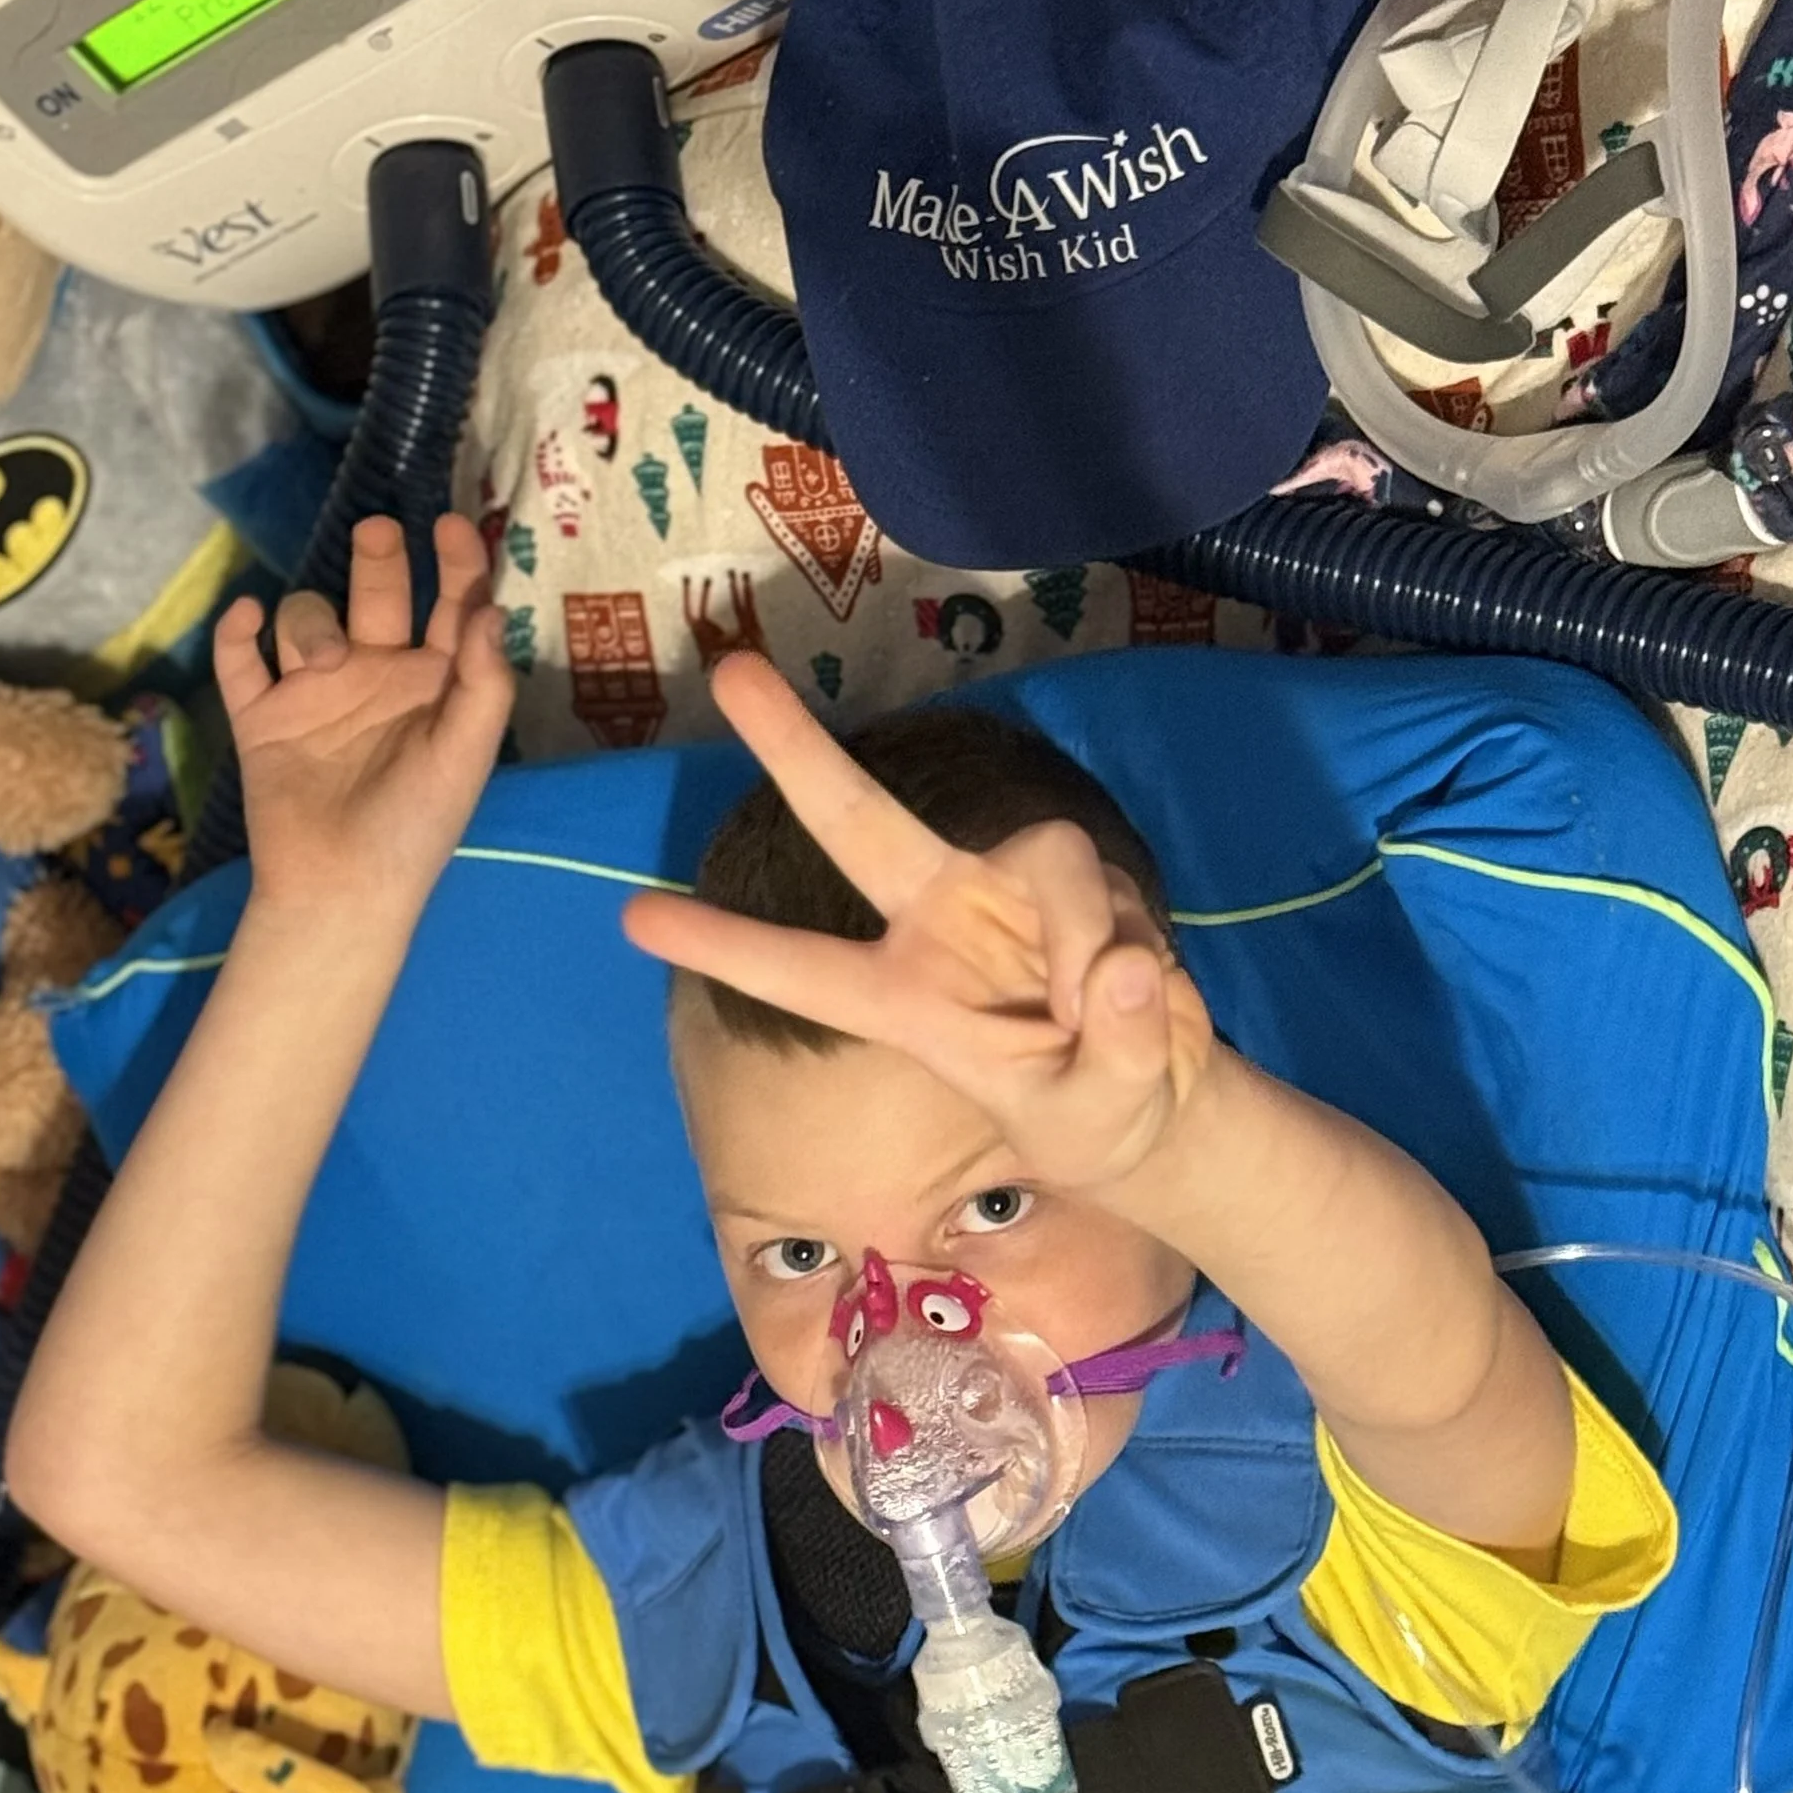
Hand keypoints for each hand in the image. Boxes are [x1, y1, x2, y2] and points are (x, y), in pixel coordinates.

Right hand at [213, 512, 510, 919]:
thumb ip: (483, 683)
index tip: (450, 526)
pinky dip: (235, 632)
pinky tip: (246, 620)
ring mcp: (314, 692)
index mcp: (432, 684)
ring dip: (311, 621)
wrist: (339, 890)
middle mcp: (375, 676)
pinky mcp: (261, 715)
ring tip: (323, 663)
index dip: (455, 562)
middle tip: (377, 535)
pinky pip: (239, 658)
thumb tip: (489, 608)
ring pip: (306, 616)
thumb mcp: (464, 756)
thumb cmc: (414, 829)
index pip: (449, 605)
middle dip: (377, 557)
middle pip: (375, 590)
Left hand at [623, 654, 1215, 1197]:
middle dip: (796, 749)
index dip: (725, 944)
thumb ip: (1115, 1055)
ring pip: (1042, 855)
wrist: (1161, 1100)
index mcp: (904, 1002)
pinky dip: (1125, 948)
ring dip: (1082, 932)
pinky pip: (1102, 889)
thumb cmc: (1092, 1118)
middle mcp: (942, 926)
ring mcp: (1012, 893)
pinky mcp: (1088, 881)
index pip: (802, 971)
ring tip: (1098, 1017)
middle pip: (860, 822)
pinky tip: (1141, 996)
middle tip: (730, 672)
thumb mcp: (1098, 1119)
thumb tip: (1123, 969)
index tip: (631, 916)